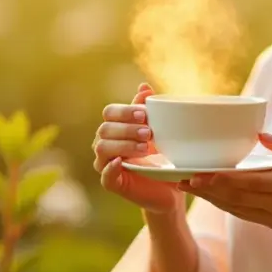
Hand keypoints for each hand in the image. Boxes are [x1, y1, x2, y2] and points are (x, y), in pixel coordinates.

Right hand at [94, 83, 183, 213]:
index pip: (109, 112)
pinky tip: (123, 162)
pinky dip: (111, 167)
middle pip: (105, 129)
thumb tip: (143, 87)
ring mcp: (105, 163)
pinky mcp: (111, 183)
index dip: (125, 112)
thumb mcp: (158, 130)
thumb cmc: (161, 154)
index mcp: (115, 127)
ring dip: (124, 145)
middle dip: (127, 129)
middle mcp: (105, 143)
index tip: (144, 115)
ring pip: (102, 148)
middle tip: (148, 133)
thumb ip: (147, 110)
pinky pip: (105, 175)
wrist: (169, 185)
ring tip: (145, 148)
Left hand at [180, 133, 271, 236]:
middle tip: (180, 179)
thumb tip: (261, 135)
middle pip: (234, 198)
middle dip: (206, 189)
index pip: (247, 183)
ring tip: (187, 187)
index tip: (197, 174)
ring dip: (210, 199)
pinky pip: (243, 214)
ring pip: (235, 209)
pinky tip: (211, 196)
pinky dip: (224, 205)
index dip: (220, 180)